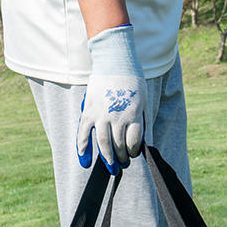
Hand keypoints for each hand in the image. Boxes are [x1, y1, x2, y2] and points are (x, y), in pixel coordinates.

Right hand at [77, 25, 145, 174]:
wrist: (114, 60)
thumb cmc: (132, 81)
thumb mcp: (144, 101)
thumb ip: (141, 120)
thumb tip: (140, 141)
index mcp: (134, 114)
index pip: (134, 141)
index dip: (133, 151)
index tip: (132, 153)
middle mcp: (118, 116)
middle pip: (119, 145)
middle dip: (122, 158)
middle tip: (122, 164)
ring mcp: (101, 114)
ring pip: (104, 143)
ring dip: (108, 158)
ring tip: (111, 167)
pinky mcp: (89, 110)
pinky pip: (84, 132)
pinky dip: (83, 148)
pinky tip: (85, 161)